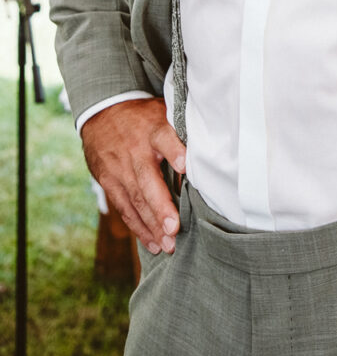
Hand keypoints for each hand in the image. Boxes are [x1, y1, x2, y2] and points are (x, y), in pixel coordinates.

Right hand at [81, 98, 185, 255]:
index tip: (184, 166)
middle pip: (147, 180)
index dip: (174, 151)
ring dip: (151, 224)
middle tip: (174, 228)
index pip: (164, 138)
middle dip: (160, 206)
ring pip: (135, 200)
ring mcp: (120, 169)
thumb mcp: (161, 110)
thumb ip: (180, 128)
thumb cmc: (143, 117)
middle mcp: (135, 151)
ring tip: (168, 244)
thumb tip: (214, 139)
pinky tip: (152, 243)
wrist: (102, 113)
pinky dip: (138, 227)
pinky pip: (124, 208)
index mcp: (153, 130)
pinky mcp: (109, 182)